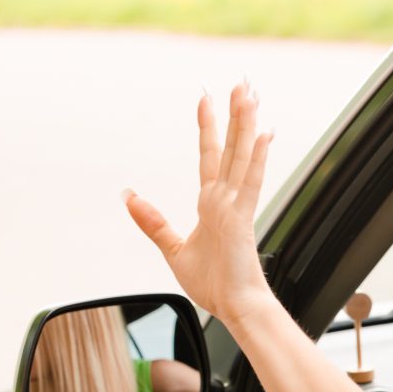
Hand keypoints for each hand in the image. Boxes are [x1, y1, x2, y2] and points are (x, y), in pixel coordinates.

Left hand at [124, 83, 274, 323]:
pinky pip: (250, 183)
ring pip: (241, 157)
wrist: (235, 307)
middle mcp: (226, 200)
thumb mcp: (172, 249)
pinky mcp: (243, 220)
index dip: (208, 128)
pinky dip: (257, 159)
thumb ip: (153, 221)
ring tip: (249, 94)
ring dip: (246, 124)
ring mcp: (236, 207)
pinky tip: (264, 134)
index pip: (211, 157)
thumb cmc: (214, 284)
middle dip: (234, 115)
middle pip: (231, 148)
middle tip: (240, 83)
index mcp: (212, 205)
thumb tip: (128, 196)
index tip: (207, 100)